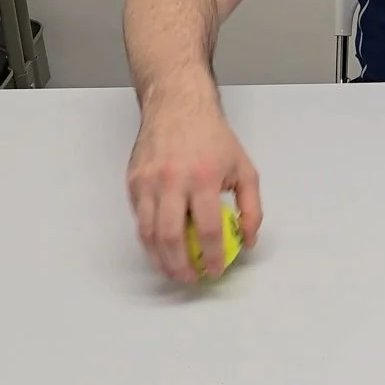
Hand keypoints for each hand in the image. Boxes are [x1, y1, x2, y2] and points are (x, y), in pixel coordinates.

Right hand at [126, 87, 261, 281]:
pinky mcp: (133, 181)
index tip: (214, 270)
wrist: (178, 106)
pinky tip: (160, 249)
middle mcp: (172, 180)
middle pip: (171, 236)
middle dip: (180, 265)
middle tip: (190, 278)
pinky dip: (148, 239)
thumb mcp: (244, 168)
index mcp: (203, 178)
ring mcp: (148, 182)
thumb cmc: (213, 138)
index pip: (207, 229)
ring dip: (160, 259)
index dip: (212, 256)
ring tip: (174, 271)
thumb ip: (251, 207)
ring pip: (148, 232)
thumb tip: (248, 240)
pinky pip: (139, 219)